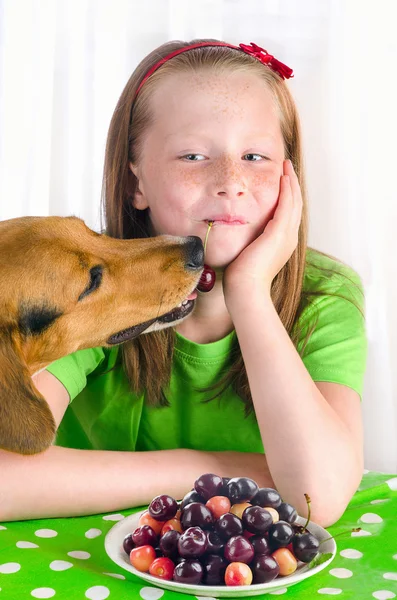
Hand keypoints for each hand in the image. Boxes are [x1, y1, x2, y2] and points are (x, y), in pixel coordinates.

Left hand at [223, 159, 302, 307]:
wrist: (246, 290)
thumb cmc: (242, 278)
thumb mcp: (248, 255)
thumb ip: (249, 243)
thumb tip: (239, 236)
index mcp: (283, 243)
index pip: (288, 213)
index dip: (287, 195)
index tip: (282, 180)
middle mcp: (289, 238)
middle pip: (295, 204)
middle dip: (292, 184)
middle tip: (287, 167)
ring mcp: (286, 235)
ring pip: (294, 202)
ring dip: (290, 182)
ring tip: (286, 166)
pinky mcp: (278, 233)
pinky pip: (286, 205)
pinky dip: (286, 189)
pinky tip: (283, 177)